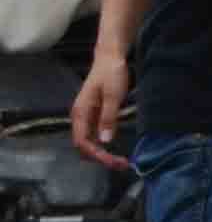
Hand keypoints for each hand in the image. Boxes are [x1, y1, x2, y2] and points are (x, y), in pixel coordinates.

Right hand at [68, 50, 128, 166]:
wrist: (110, 57)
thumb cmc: (111, 74)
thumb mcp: (113, 95)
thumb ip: (108, 118)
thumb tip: (105, 141)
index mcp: (80, 114)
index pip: (83, 143)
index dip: (97, 155)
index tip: (113, 161)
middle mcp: (80, 118)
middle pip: (84, 146)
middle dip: (100, 158)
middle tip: (122, 164)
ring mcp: (86, 117)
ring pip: (89, 142)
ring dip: (102, 153)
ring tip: (120, 161)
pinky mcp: (94, 115)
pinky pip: (95, 135)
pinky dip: (103, 145)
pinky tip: (115, 149)